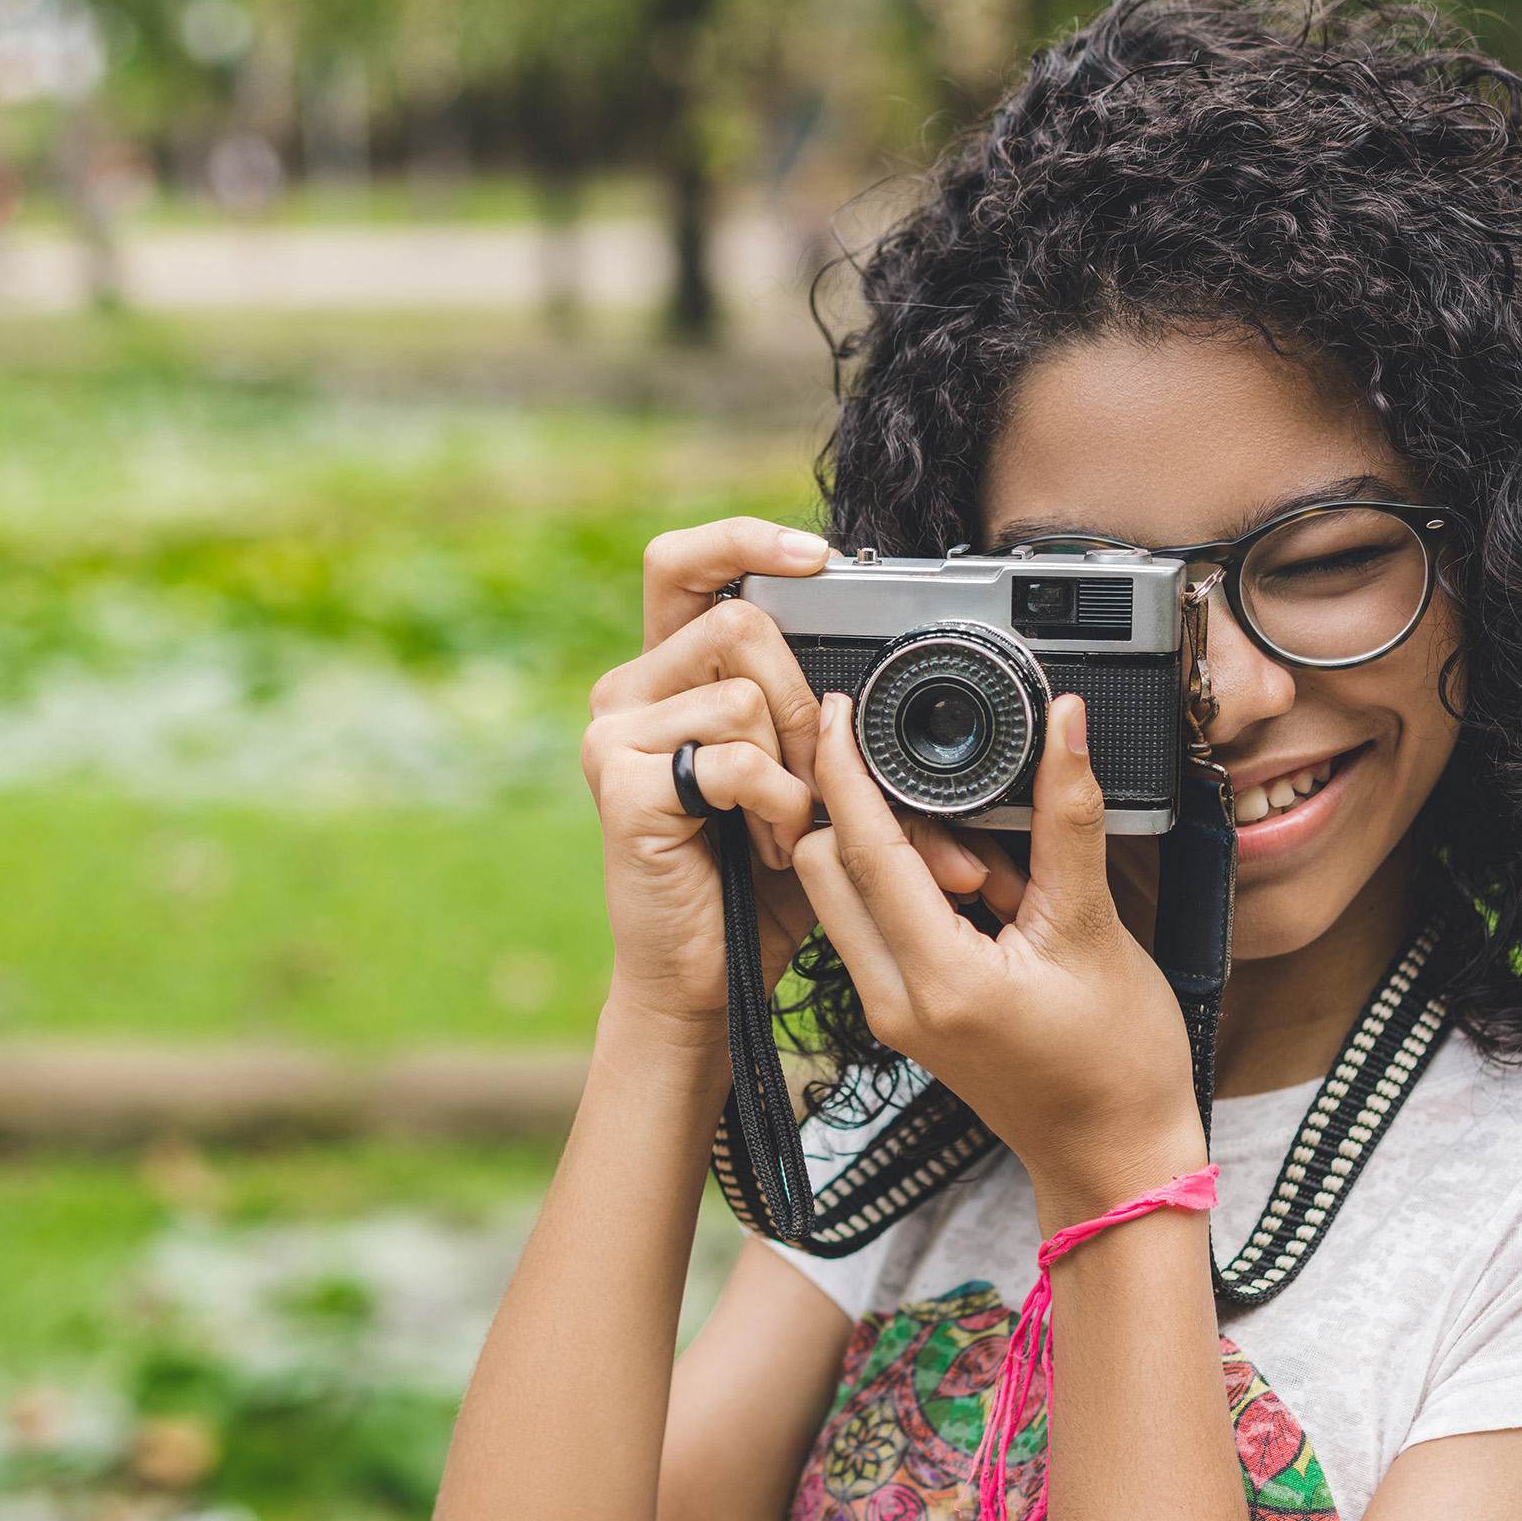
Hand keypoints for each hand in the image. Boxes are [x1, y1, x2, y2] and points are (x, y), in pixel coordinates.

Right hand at [584, 519, 827, 1042]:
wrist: (708, 983)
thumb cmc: (758, 886)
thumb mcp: (808, 784)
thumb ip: (828, 719)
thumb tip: (905, 662)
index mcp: (668, 675)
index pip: (684, 562)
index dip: (746, 537)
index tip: (819, 556)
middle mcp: (628, 691)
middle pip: (740, 620)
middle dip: (805, 698)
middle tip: (816, 776)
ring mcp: (615, 735)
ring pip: (743, 689)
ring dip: (797, 764)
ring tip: (788, 826)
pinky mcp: (622, 784)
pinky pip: (733, 756)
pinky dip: (776, 804)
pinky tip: (770, 847)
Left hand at [789, 690, 1204, 1224]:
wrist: (1114, 1155)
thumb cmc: (1116, 1062)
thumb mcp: (1094, 927)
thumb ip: (1066, 820)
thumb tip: (1063, 726)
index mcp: (938, 978)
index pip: (862, 850)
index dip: (842, 769)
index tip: (836, 710)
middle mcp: (892, 998)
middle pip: (826, 866)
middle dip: (870, 814)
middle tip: (952, 812)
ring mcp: (889, 1011)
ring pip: (847, 895)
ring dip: (898, 857)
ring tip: (994, 878)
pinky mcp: (901, 1014)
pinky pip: (874, 926)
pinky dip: (910, 892)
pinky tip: (984, 901)